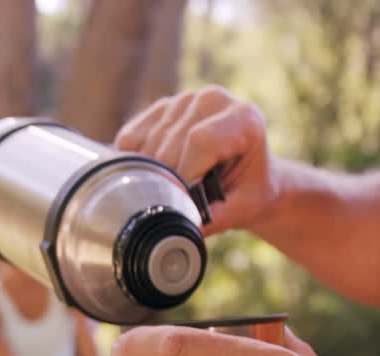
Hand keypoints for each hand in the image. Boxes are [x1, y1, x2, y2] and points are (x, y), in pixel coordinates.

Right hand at [116, 86, 278, 234]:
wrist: (249, 174)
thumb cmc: (249, 191)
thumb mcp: (241, 209)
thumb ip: (212, 219)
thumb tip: (177, 232)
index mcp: (244, 118)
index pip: (201, 140)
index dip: (186, 174)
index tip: (184, 200)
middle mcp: (213, 100)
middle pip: (170, 143)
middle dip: (168, 180)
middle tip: (176, 203)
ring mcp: (184, 101)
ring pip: (148, 142)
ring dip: (152, 174)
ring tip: (172, 189)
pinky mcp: (160, 108)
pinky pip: (130, 139)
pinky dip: (135, 163)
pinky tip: (154, 176)